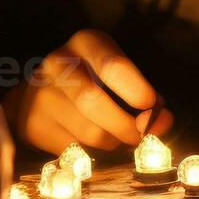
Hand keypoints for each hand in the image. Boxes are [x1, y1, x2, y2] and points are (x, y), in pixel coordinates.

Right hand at [5, 30, 171, 152]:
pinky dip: (95, 155)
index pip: (111, 65)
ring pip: (88, 132)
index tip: (154, 108)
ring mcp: (41, 97)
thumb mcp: (116, 75)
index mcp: (84, 43)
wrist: (36, 95)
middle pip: (92, 100)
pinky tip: (96, 146)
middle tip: (143, 135)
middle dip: (126, 125)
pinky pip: (76, 151)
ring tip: (119, 138)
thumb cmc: (92, 80)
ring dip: (114, 142)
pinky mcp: (34, 126)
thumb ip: (142, 94)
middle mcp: (57, 65)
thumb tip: (163, 121)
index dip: (136, 90)